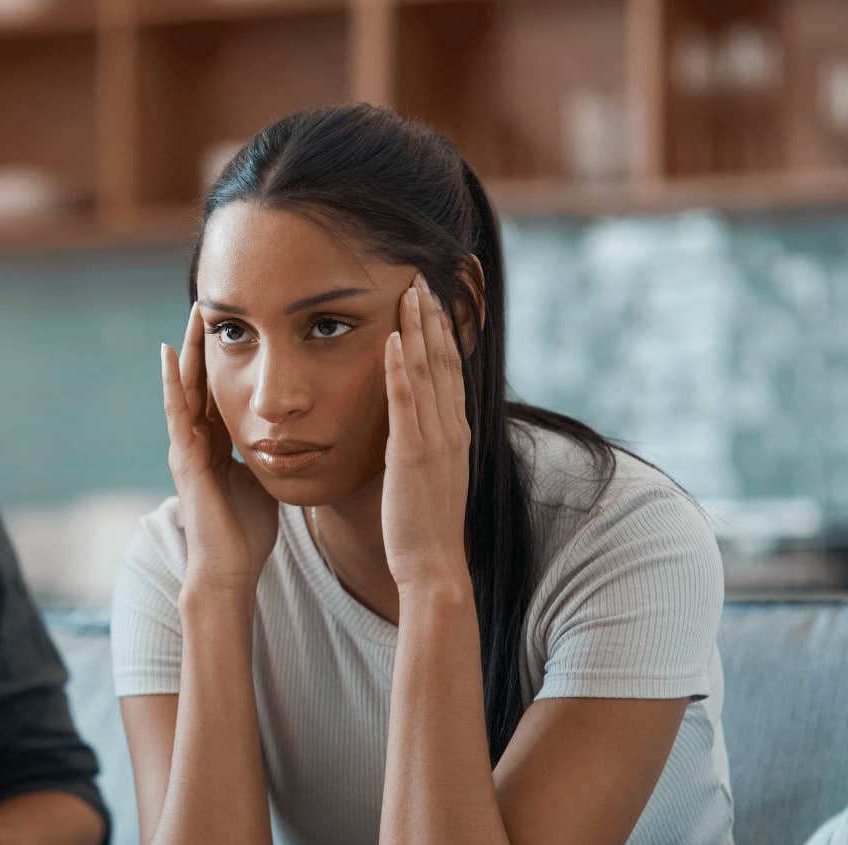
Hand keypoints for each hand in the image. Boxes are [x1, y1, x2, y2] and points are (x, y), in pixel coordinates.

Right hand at [162, 304, 280, 594]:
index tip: (235, 324)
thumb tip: (295, 437)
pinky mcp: (185, 458)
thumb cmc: (248, 532)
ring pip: (185, 388)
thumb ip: (270, 455)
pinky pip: (177, 412)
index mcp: (217, 446)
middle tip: (209, 303)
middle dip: (203, 344)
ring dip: (188, 351)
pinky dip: (172, 381)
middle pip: (199, 381)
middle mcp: (197, 441)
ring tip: (193, 314)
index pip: (218, 391)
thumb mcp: (265, 480)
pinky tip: (170, 353)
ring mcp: (186, 448)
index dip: (223, 357)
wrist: (230, 567)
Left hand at [381, 272, 471, 590]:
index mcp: (454, 431)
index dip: (443, 332)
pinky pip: (406, 403)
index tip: (433, 298)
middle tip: (422, 277)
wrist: (432, 564)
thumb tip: (408, 425)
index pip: (450, 369)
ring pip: (429, 372)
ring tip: (409, 291)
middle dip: (433, 316)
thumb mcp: (426, 473)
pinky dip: (401, 368)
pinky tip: (394, 339)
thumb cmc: (423, 524)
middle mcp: (451, 428)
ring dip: (419, 328)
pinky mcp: (412, 453)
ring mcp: (434, 439)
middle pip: (444, 360)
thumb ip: (421, 442)